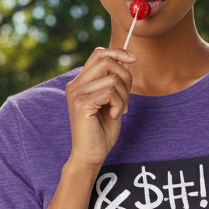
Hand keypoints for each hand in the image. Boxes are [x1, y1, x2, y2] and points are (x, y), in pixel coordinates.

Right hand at [64, 46, 135, 167]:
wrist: (90, 155)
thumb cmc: (102, 131)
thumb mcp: (111, 101)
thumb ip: (114, 82)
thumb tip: (126, 60)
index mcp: (80, 82)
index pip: (98, 54)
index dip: (118, 52)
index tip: (133, 60)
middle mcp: (75, 85)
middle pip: (107, 60)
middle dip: (125, 76)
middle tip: (126, 97)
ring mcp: (76, 93)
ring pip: (112, 77)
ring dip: (124, 95)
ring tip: (119, 110)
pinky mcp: (82, 103)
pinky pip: (111, 91)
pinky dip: (119, 104)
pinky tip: (114, 115)